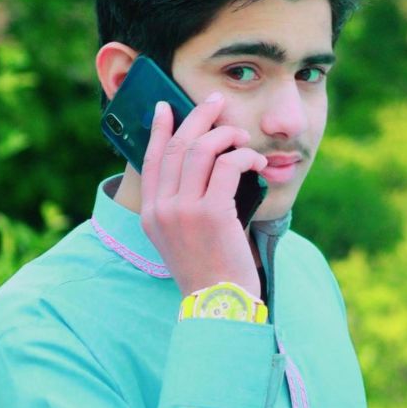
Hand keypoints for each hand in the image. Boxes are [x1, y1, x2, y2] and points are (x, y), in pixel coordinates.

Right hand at [140, 92, 267, 299]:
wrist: (218, 303)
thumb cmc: (209, 270)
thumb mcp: (181, 238)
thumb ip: (182, 206)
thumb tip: (206, 166)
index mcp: (151, 214)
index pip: (152, 159)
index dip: (159, 129)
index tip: (166, 107)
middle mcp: (162, 209)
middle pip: (177, 146)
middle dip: (198, 118)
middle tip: (216, 104)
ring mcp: (184, 210)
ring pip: (201, 150)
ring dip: (225, 135)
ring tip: (242, 137)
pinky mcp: (211, 213)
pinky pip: (227, 166)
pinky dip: (244, 156)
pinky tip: (255, 160)